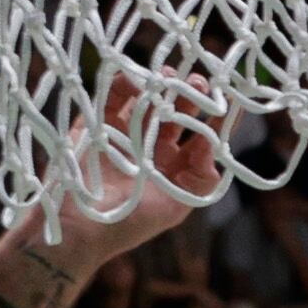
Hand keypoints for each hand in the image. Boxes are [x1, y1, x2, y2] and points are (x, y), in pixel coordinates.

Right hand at [61, 86, 232, 245]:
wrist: (77, 229)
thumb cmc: (128, 224)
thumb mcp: (174, 208)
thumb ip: (200, 180)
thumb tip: (212, 144)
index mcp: (172, 168)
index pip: (200, 138)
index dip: (215, 119)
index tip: (230, 99)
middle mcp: (150, 148)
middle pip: (176, 113)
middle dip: (190, 96)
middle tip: (199, 83)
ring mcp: (124, 134)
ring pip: (148, 100)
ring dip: (161, 85)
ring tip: (172, 78)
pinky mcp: (95, 124)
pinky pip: (113, 96)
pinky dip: (126, 83)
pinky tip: (140, 80)